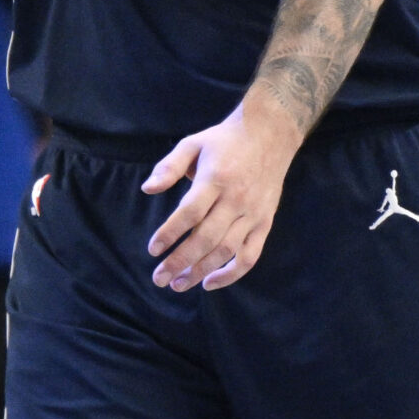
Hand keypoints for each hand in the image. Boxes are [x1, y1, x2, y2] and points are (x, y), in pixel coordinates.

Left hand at [142, 106, 293, 290]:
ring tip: (178, 284)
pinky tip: (209, 282)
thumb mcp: (192, 143)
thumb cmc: (224, 141)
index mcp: (215, 179)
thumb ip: (168, 166)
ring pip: (226, 251)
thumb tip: (147, 189)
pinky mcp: (265, 223)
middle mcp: (236, 199)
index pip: (190, 213)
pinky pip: (250, 256)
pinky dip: (232, 274)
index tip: (153, 250)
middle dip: (180, 261)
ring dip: (201, 271)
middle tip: (159, 278)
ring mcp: (253, 214)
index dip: (170, 233)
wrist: (271, 135)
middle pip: (206, 238)